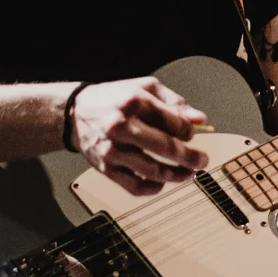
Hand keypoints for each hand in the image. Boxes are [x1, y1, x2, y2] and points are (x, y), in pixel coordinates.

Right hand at [70, 77, 209, 195]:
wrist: (75, 114)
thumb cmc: (114, 100)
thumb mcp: (144, 88)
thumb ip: (174, 103)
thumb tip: (198, 120)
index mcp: (133, 102)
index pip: (172, 121)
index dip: (188, 131)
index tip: (191, 135)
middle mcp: (121, 126)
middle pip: (165, 147)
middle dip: (190, 157)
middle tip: (202, 160)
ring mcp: (112, 150)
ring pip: (153, 171)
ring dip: (177, 175)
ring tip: (188, 173)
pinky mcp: (106, 168)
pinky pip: (134, 186)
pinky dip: (153, 188)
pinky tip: (163, 182)